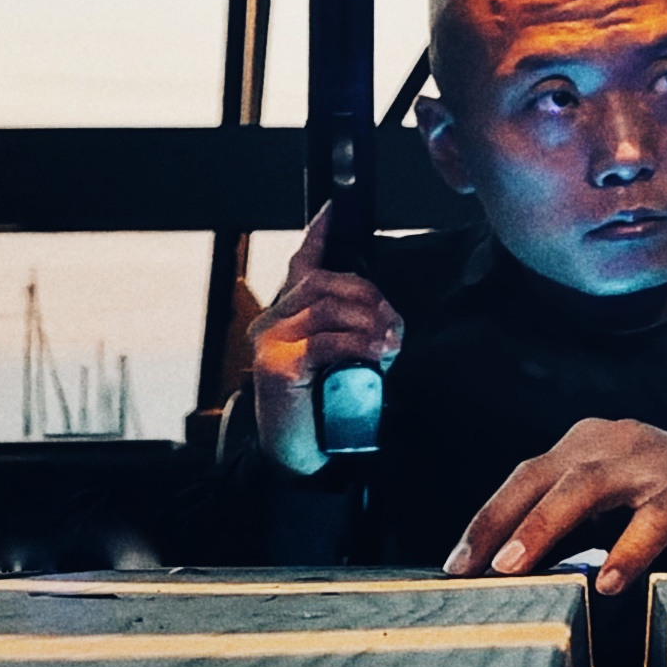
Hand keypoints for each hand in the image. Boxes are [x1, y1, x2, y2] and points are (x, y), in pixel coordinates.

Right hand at [248, 204, 404, 478]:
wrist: (296, 458)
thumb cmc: (319, 407)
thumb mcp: (335, 361)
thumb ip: (346, 332)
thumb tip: (384, 314)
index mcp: (283, 315)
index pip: (302, 264)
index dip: (318, 234)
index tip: (333, 209)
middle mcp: (270, 321)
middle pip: (325, 283)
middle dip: (369, 296)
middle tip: (396, 324)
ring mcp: (270, 342)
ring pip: (328, 307)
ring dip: (369, 321)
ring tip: (391, 342)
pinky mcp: (278, 365)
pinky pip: (327, 340)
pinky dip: (358, 343)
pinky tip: (377, 353)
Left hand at [442, 417, 666, 596]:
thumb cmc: (664, 506)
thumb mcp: (610, 507)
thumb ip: (566, 527)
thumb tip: (505, 574)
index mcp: (587, 445)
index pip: (525, 477)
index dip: (488, 518)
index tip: (454, 566)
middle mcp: (614, 443)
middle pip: (546, 476)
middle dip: (503, 521)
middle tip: (473, 569)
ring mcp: (654, 463)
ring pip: (588, 486)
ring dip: (545, 526)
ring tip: (514, 568)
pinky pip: (653, 519)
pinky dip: (627, 550)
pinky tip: (608, 584)